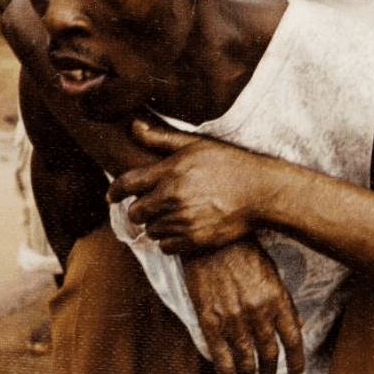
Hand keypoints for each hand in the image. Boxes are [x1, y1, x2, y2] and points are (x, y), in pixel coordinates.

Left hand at [107, 119, 269, 251]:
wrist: (260, 191)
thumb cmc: (229, 163)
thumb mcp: (196, 145)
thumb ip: (161, 138)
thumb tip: (133, 126)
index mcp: (170, 172)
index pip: (127, 184)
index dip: (115, 191)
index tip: (112, 196)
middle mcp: (172, 197)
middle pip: (136, 212)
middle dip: (141, 208)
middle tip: (156, 203)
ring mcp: (182, 220)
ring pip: (151, 230)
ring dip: (158, 224)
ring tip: (177, 213)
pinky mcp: (193, 240)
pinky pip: (166, 246)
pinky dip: (171, 240)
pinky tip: (185, 227)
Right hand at [183, 241, 304, 373]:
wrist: (211, 240)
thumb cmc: (244, 251)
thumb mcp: (272, 271)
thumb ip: (284, 300)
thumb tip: (298, 324)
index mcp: (277, 298)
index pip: (293, 339)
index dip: (297, 362)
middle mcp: (258, 313)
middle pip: (270, 353)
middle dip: (270, 372)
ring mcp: (234, 320)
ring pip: (247, 363)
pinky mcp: (211, 323)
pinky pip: (223, 362)